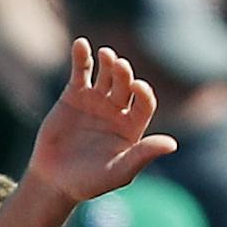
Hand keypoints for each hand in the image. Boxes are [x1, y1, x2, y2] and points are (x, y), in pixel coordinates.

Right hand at [25, 40, 177, 207]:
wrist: (54, 181)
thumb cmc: (88, 182)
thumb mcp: (117, 173)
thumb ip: (141, 156)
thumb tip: (172, 144)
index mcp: (133, 126)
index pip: (145, 102)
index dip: (144, 93)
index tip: (137, 87)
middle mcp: (117, 110)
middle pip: (125, 84)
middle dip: (123, 74)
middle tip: (119, 65)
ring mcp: (96, 100)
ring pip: (106, 74)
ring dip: (108, 62)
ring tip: (106, 54)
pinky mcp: (73, 95)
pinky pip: (81, 72)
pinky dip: (81, 57)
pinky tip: (81, 44)